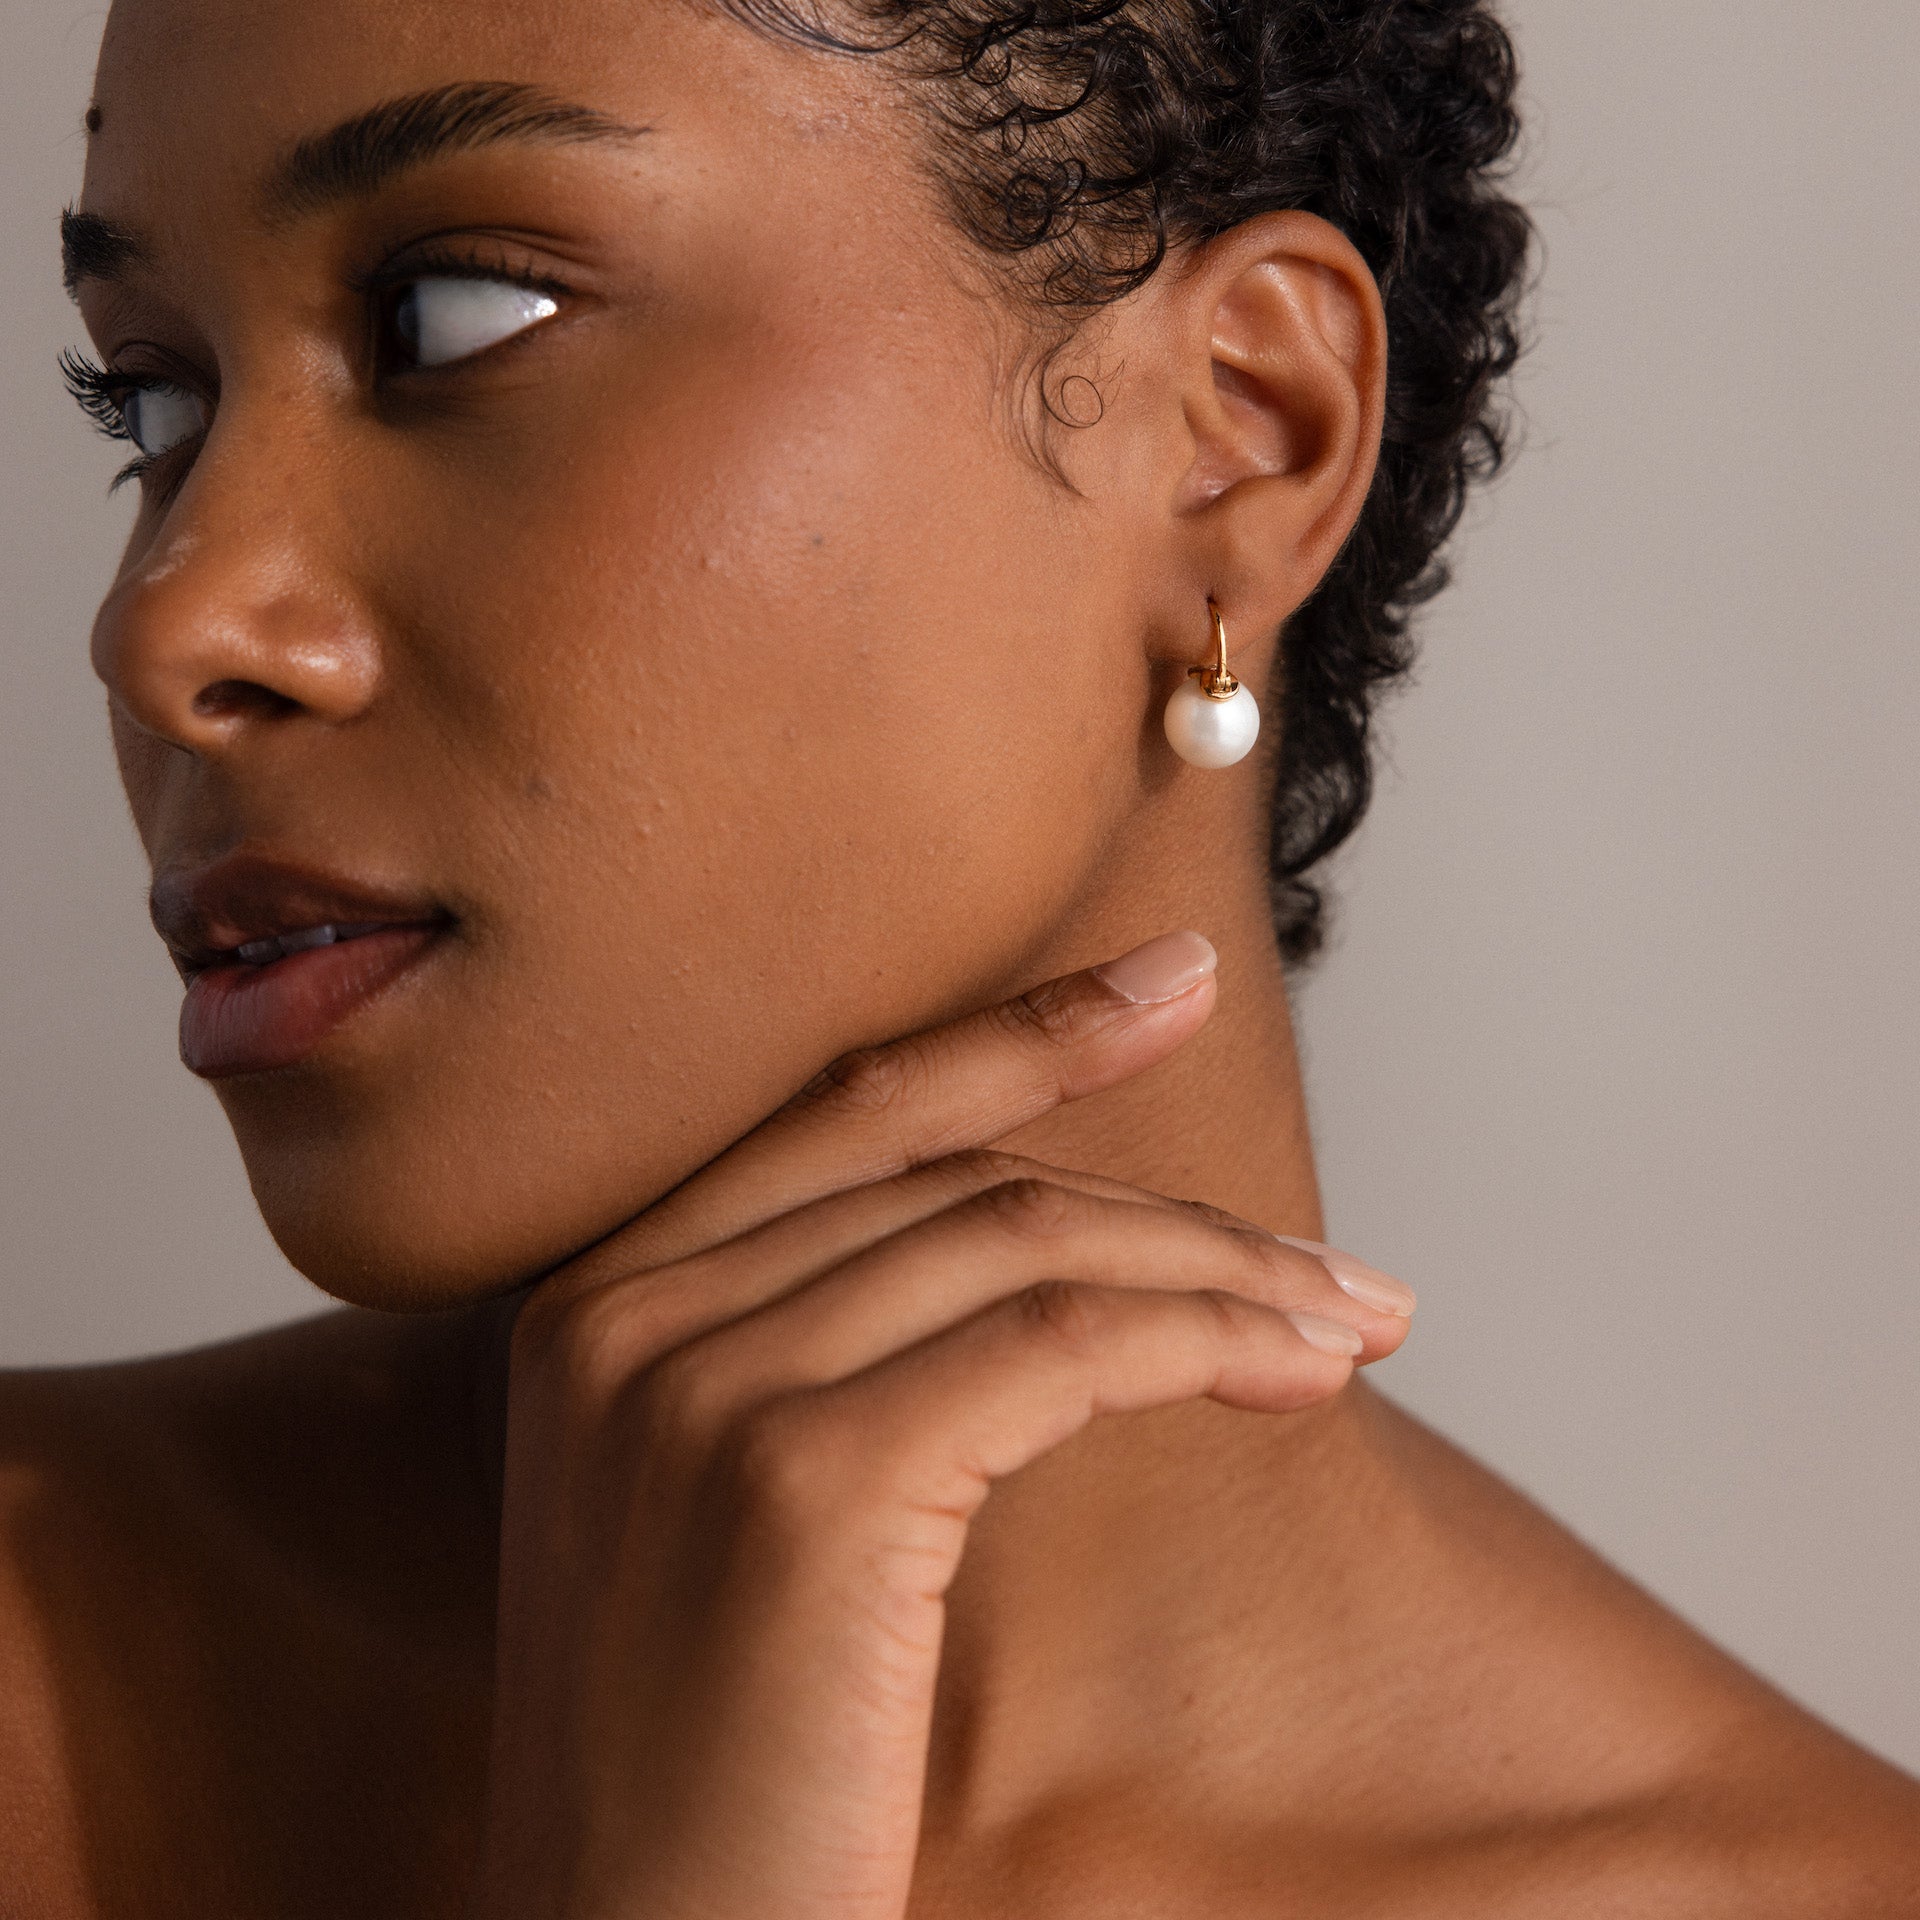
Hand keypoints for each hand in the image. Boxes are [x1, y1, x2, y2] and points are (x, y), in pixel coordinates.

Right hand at [471, 932, 1410, 1919]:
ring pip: (1020, 1241)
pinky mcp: (800, 1486)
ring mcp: (695, 1388)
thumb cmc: (710, 1774)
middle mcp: (619, 1316)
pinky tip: (1293, 1370)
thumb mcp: (736, 1518)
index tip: (1165, 982)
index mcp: (589, 1303)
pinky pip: (1056, 1346)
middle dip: (1169, 1197)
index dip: (1021, 1030)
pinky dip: (1200, 1337)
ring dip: (1217, 1270)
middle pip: (953, 1170)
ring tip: (1353, 1321)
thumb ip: (827, 1356)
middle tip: (1331, 1261)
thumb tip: (1051, 1255)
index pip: (848, 1108)